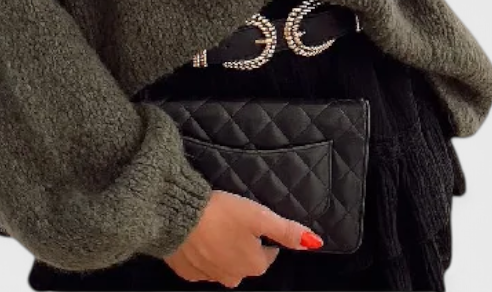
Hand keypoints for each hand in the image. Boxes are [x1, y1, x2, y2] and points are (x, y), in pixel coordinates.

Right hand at [162, 189, 322, 287]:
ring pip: (223, 264)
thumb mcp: (259, 216)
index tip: (255, 222)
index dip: (264, 237)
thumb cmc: (222, 214)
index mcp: (253, 265)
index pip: (268, 255)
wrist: (177, 216)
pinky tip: (199, 236)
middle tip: (234, 220)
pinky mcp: (188, 272)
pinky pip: (201, 264)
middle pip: (245, 261)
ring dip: (223, 249)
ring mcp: (209, 277)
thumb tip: (314, 243)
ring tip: (216, 226)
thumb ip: (286, 230)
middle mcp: (233, 277)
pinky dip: (203, 253)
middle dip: (243, 245)